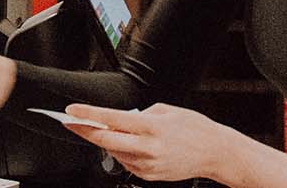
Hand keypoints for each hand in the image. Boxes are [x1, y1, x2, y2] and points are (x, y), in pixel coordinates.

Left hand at [63, 103, 243, 182]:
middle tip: (71, 124)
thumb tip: (122, 119)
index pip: (111, 119)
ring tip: (118, 131)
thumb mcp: (169, 111)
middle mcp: (147, 147)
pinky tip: (134, 145)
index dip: (88, 115)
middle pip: (105, 140)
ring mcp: (147, 164)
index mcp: (151, 126)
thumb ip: (142, 113)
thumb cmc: (196, 129)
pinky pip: (126, 162)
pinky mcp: (149, 175)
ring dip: (108, 141)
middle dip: (84, 131)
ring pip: (114, 152)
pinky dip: (124, 152)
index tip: (72, 111)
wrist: (215, 153)